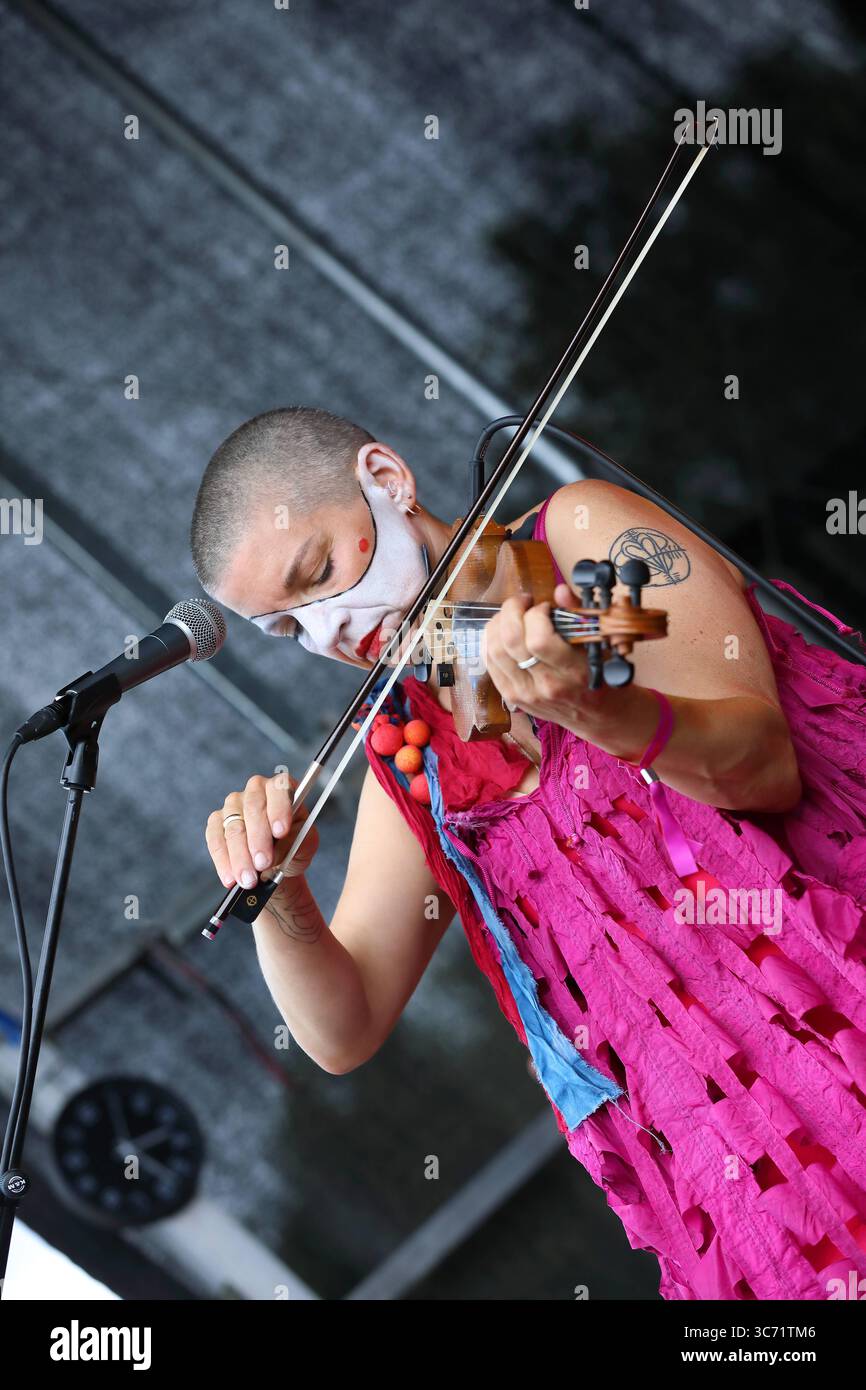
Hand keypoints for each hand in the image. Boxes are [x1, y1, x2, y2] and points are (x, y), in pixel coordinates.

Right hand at [205, 771, 318, 892]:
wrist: (275, 864)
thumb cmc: (292, 847)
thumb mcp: (305, 845)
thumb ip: (296, 842)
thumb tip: (276, 850)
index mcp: (282, 788)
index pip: (279, 788)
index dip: (279, 809)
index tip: (281, 832)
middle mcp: (255, 790)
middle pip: (253, 808)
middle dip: (258, 839)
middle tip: (263, 863)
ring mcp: (233, 805)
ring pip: (233, 828)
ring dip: (240, 856)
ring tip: (249, 879)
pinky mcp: (216, 822)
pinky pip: (215, 840)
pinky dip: (223, 862)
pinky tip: (231, 878)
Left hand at [481, 584, 589, 728]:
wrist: (597, 716)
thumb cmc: (601, 676)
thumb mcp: (599, 645)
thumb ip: (579, 616)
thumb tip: (560, 590)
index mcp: (573, 672)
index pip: (539, 639)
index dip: (536, 614)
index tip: (545, 607)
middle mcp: (546, 685)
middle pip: (510, 641)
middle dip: (512, 610)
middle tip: (523, 602)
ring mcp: (525, 694)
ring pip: (494, 650)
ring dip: (498, 624)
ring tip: (512, 615)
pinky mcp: (511, 697)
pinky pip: (489, 663)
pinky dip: (491, 641)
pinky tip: (503, 631)